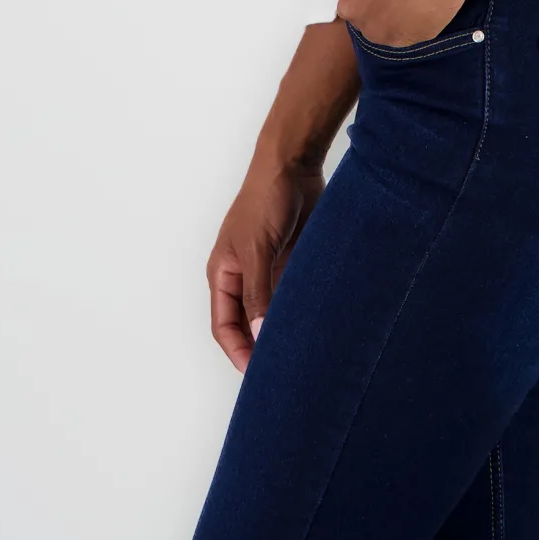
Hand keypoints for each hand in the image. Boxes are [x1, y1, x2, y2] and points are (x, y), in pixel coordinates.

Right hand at [206, 151, 322, 372]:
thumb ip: (257, 292)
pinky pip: (293, 294)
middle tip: (282, 372)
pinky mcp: (292, 261)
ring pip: (271, 311)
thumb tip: (258, 334)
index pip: (223, 325)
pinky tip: (315, 325)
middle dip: (259, 347)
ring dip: (282, 329)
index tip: (256, 375)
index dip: (237, 351)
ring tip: (302, 354)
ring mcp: (268, 269)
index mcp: (223, 273)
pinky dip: (300, 310)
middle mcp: (243, 275)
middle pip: (247, 323)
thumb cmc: (265, 199)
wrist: (294, 164)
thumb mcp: (256, 249)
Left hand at [331, 0, 472, 45]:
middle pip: (362, 11)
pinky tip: (431, 7)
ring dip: (397, 19)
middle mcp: (351, 7)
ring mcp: (376, 28)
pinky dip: (418, 25)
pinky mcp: (402, 40)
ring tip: (420, 0)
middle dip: (379, 5)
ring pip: (383, 28)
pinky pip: (409, 36)